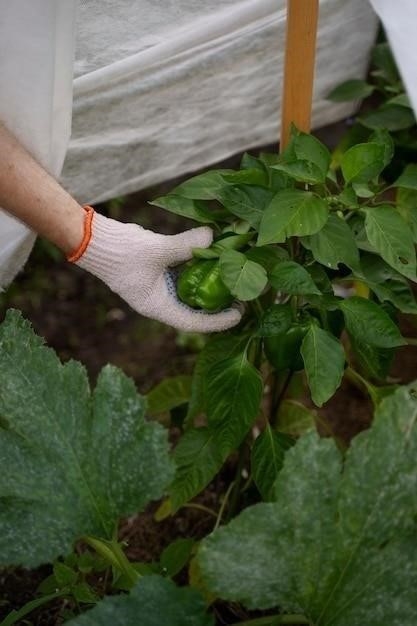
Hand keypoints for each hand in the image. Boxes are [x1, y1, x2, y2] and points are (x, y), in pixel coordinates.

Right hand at [70, 209, 241, 331]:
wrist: (94, 239)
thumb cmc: (121, 252)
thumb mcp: (157, 250)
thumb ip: (186, 245)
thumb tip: (214, 237)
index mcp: (157, 306)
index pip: (193, 321)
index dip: (218, 321)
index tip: (239, 314)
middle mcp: (160, 300)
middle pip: (196, 309)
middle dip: (219, 304)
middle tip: (244, 296)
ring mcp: (160, 286)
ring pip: (191, 291)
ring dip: (211, 285)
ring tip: (235, 279)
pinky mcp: (160, 271)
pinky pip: (185, 275)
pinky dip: (200, 269)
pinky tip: (217, 260)